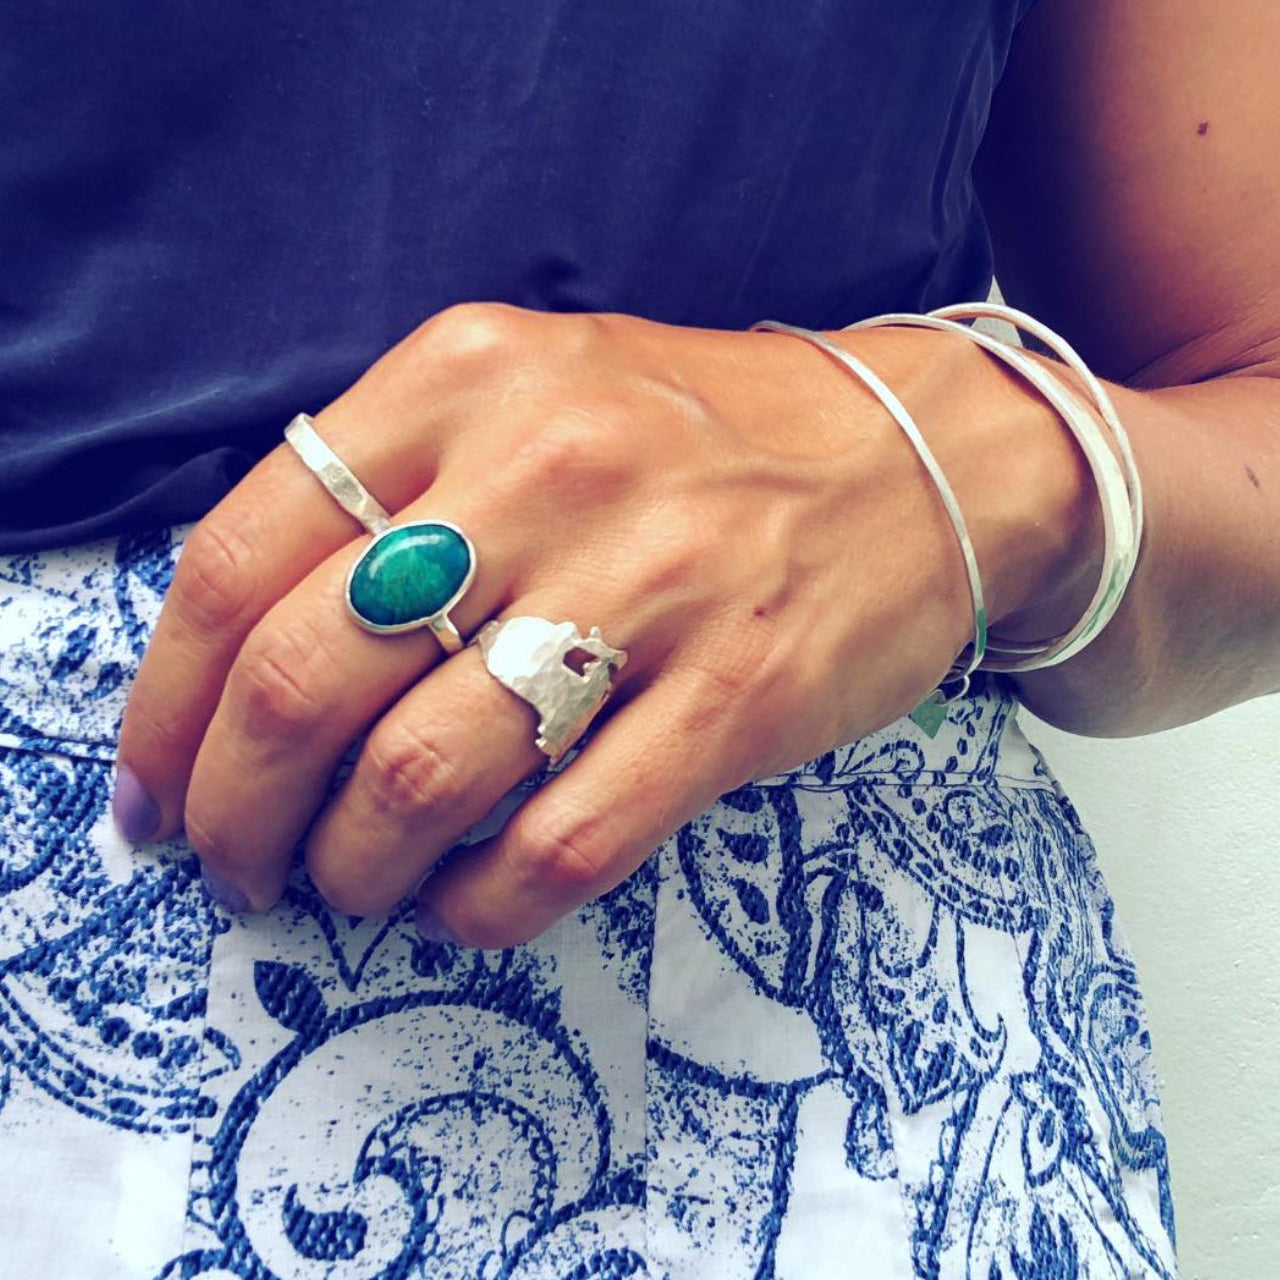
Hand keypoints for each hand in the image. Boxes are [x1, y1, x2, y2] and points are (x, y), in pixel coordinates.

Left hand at [114, 302, 1033, 945]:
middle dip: (239, 811)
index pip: (241, 558)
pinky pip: (564, 842)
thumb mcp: (529, 396)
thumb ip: (394, 490)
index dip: (167, 707)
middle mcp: (547, 465)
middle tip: (240, 869)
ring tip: (353, 887)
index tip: (156, 790)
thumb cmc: (701, 439)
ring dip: (355, 869)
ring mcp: (653, 582)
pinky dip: (483, 906)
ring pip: (425, 776)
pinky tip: (466, 904)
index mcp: (465, 377)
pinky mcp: (741, 693)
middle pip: (309, 679)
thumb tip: (255, 667)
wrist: (922, 455)